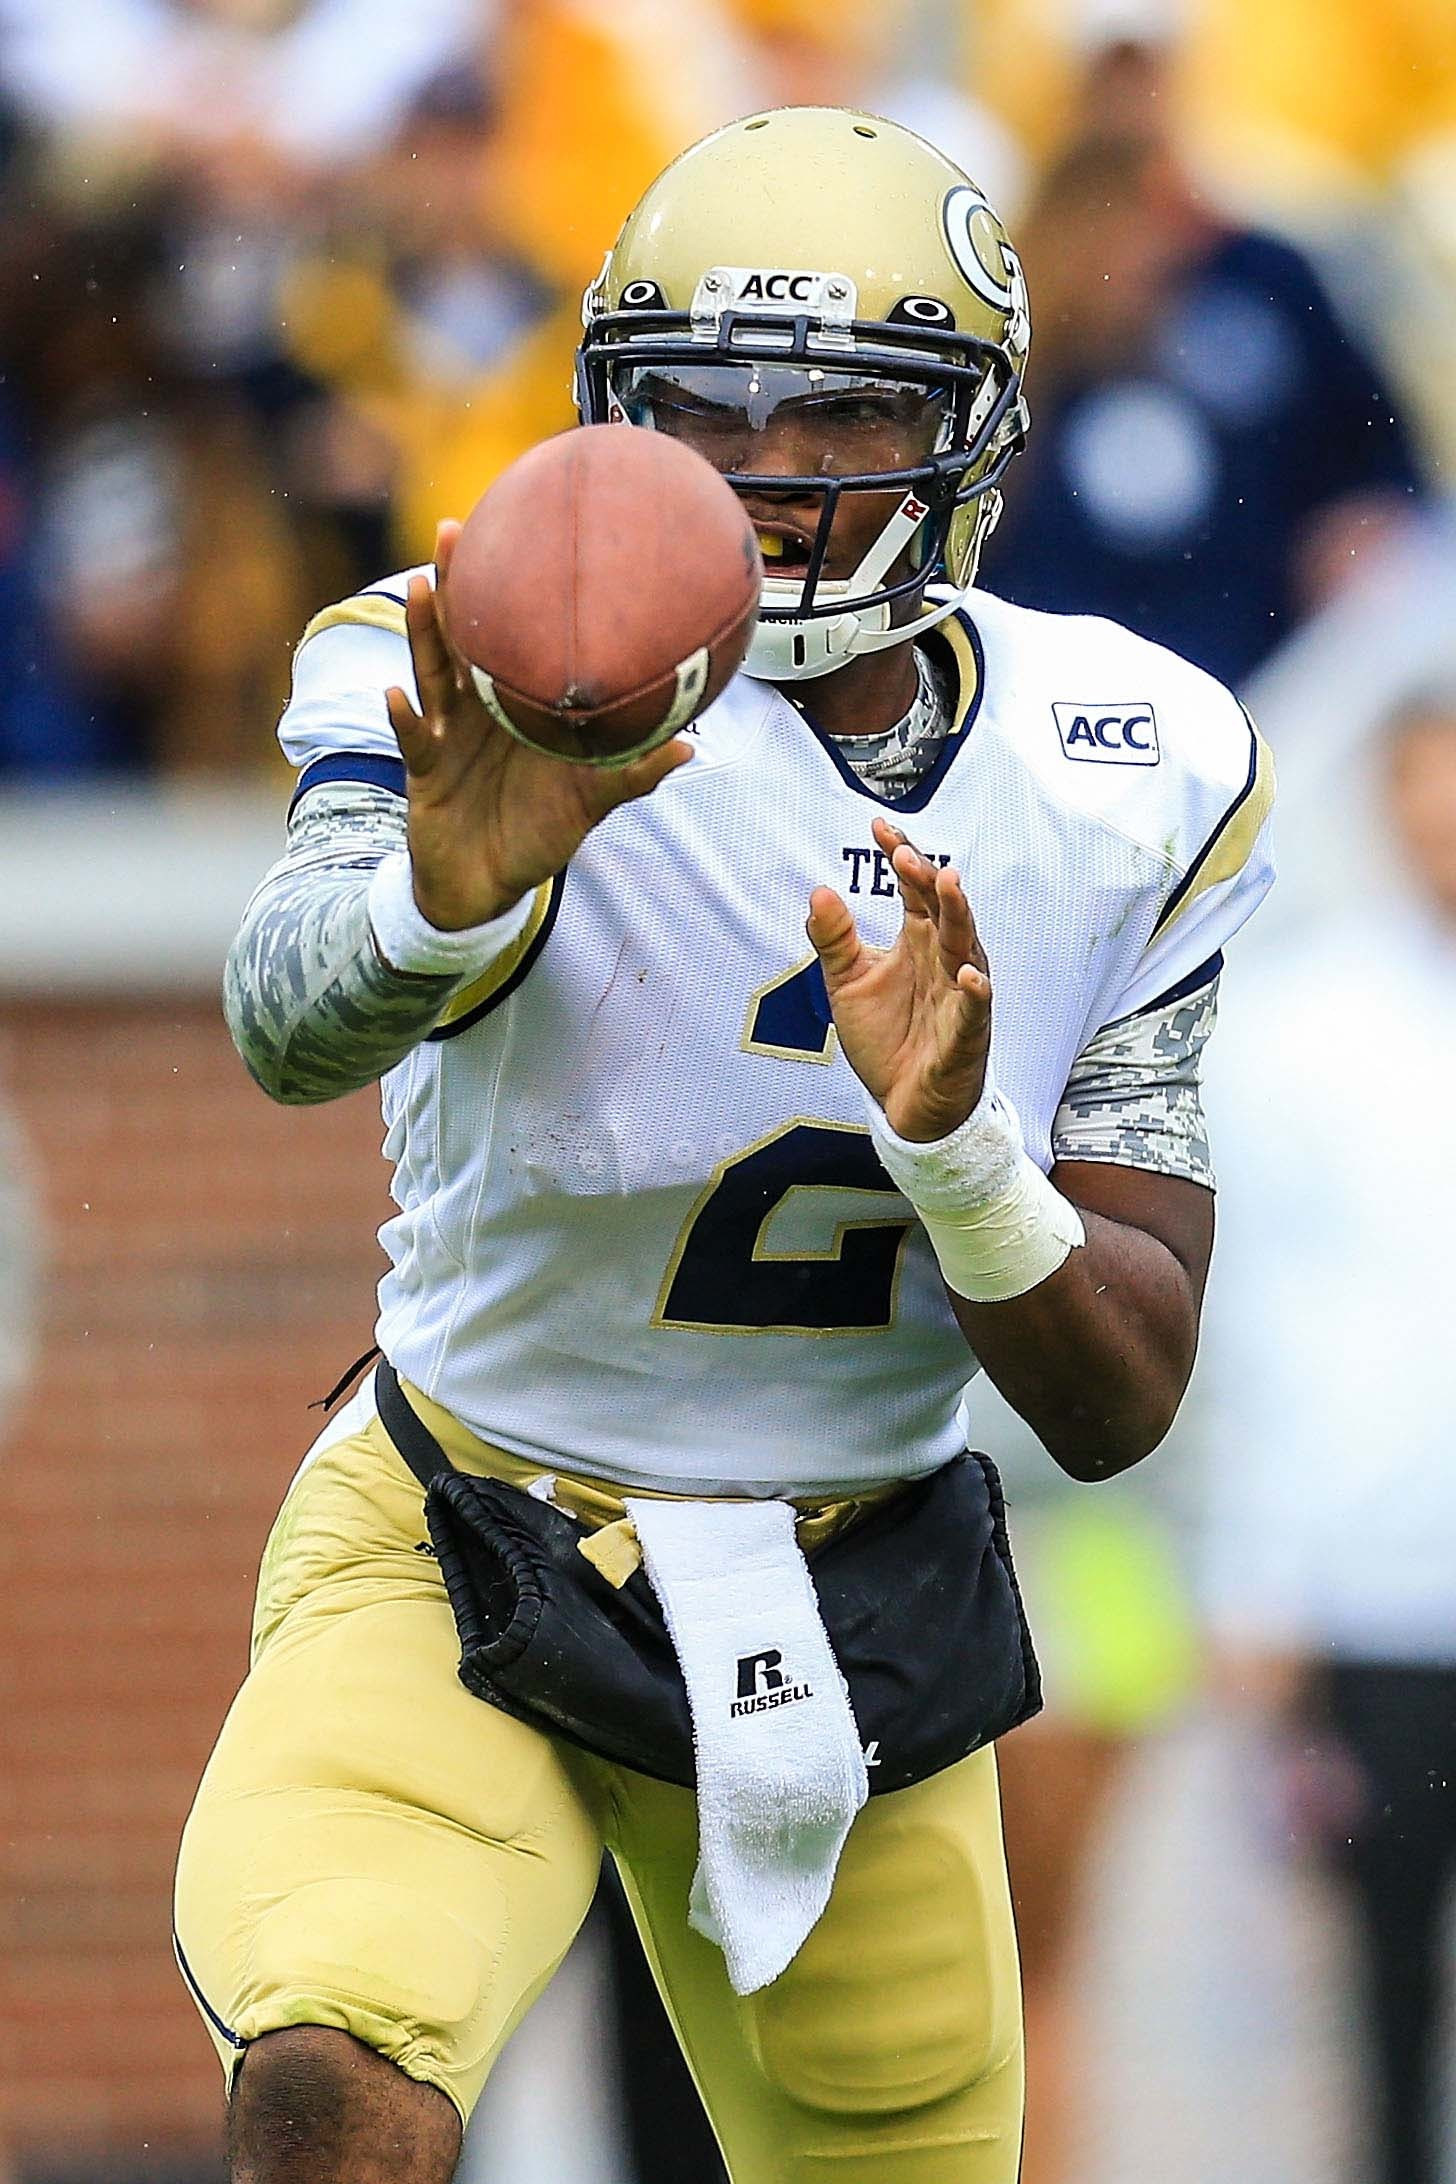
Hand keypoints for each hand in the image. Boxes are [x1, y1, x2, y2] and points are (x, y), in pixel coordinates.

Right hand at [385, 522, 692, 931]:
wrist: (486, 885)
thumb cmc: (537, 833)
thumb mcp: (591, 803)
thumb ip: (633, 774)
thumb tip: (688, 747)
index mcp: (514, 705)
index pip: (508, 638)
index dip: (507, 592)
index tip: (517, 534)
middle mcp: (476, 709)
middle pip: (462, 637)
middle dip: (456, 586)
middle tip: (454, 531)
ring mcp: (445, 734)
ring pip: (432, 672)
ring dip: (424, 632)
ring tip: (422, 589)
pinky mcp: (424, 771)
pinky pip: (413, 740)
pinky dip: (404, 719)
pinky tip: (399, 695)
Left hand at [806, 816, 990, 1142]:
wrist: (902, 1102)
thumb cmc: (886, 1039)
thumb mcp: (847, 983)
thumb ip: (834, 939)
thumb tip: (819, 892)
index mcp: (918, 941)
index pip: (914, 890)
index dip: (901, 858)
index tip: (880, 828)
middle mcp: (943, 960)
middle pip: (943, 909)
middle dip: (928, 879)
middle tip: (906, 855)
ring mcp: (959, 994)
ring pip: (966, 947)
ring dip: (959, 916)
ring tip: (948, 885)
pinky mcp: (966, 1034)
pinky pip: (975, 1008)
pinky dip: (975, 991)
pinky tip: (967, 974)